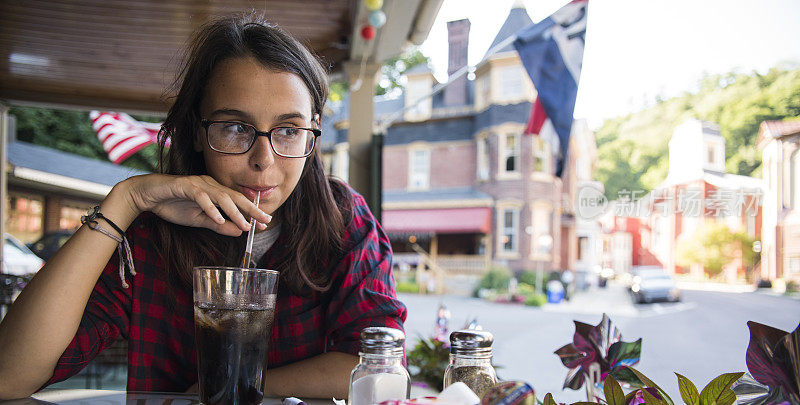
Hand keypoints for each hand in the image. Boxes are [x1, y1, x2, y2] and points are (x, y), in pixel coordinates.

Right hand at [123, 174, 270, 235]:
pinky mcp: (185, 186)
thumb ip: (218, 225)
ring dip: (234, 212)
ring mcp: (198, 184)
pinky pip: (201, 197)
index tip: (265, 223)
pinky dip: (210, 209)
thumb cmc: (174, 205)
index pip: (238, 202)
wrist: (148, 194)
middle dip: (252, 210)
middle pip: (235, 197)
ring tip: (244, 225)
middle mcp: (210, 185)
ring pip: (221, 197)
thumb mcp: (199, 220)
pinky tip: (218, 219)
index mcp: (215, 192)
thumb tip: (239, 232)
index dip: (252, 212)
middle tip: (265, 221)